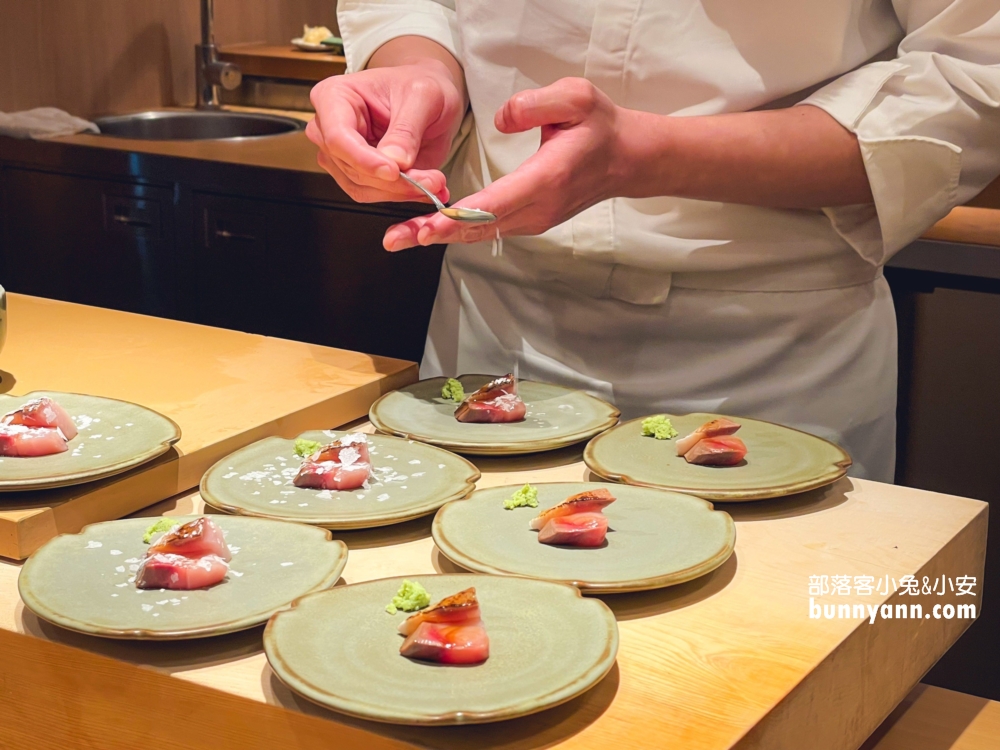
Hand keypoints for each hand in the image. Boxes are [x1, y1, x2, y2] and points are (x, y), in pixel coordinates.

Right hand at [307, 60, 465, 204]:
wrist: (427, 97)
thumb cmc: (419, 84)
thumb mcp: (423, 96)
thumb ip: (407, 129)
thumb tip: (396, 161)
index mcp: (334, 96)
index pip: (338, 137)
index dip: (365, 159)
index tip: (394, 171)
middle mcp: (329, 128)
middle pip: (351, 167)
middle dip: (393, 181)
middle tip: (432, 180)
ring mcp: (341, 154)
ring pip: (362, 187)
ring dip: (401, 191)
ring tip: (435, 181)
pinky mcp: (357, 173)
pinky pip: (375, 194)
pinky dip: (402, 194)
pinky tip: (426, 186)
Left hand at [383, 77, 628, 250]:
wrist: (626, 158)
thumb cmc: (600, 126)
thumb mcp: (576, 97)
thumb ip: (536, 104)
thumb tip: (501, 118)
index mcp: (547, 178)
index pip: (497, 202)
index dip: (459, 215)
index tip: (428, 224)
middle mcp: (539, 207)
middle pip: (480, 227)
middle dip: (434, 234)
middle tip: (395, 239)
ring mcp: (535, 219)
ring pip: (481, 233)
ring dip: (440, 236)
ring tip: (400, 239)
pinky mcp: (530, 221)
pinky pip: (489, 230)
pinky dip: (458, 230)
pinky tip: (428, 230)